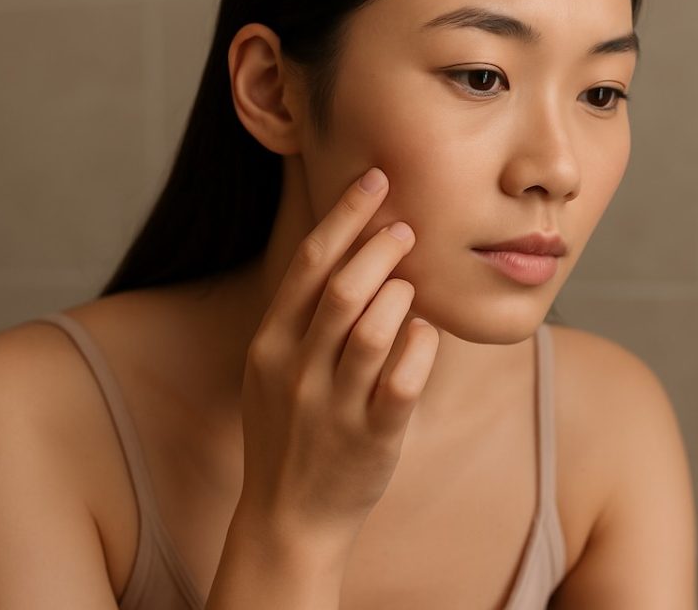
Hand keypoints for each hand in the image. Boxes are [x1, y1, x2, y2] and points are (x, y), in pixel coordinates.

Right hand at [234, 166, 438, 552]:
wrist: (287, 518)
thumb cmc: (291, 431)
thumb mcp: (275, 369)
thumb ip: (304, 316)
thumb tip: (355, 249)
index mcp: (270, 344)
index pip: (308, 263)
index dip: (345, 215)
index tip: (376, 179)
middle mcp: (297, 370)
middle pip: (342, 289)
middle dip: (380, 247)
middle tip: (407, 227)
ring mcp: (333, 406)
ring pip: (373, 330)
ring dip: (402, 295)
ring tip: (412, 284)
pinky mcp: (370, 438)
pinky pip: (403, 381)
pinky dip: (421, 347)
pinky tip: (427, 333)